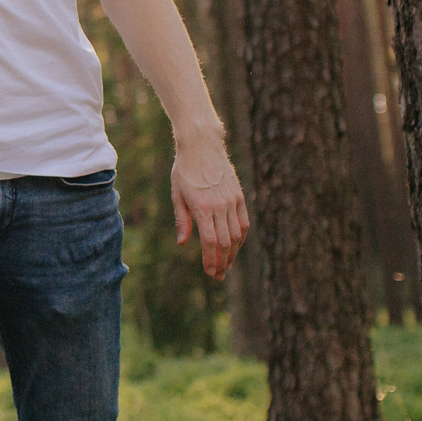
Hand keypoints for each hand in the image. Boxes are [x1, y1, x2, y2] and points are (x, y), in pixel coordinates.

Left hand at [171, 133, 250, 281]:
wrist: (202, 145)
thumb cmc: (185, 169)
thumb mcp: (177, 194)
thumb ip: (182, 219)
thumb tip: (182, 243)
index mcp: (202, 207)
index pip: (209, 242)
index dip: (211, 260)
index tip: (210, 272)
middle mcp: (220, 206)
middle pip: (224, 242)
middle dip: (222, 262)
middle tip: (218, 275)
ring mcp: (232, 200)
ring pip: (236, 234)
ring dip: (232, 253)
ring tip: (226, 265)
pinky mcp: (239, 196)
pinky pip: (243, 222)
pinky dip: (241, 237)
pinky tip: (235, 246)